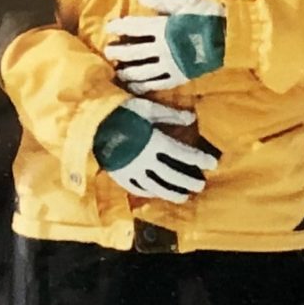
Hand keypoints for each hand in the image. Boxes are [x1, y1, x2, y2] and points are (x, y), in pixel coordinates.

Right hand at [91, 98, 220, 202]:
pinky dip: (151, 192)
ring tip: (185, 197)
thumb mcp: (148, 108)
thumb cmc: (121, 111)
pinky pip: (139, 188)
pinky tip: (158, 193)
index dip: (199, 159)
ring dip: (173, 192)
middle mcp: (146, 160)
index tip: (213, 163)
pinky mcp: (121, 176)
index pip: (183, 154)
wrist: (91, 124)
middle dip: (189, 181)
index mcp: (155, 142)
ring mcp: (133, 171)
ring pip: (157, 187)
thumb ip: (170, 115)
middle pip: (173, 175)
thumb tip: (192, 119)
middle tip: (201, 185)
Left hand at [102, 0, 227, 94]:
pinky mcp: (178, 76)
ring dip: (127, 71)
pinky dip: (143, 85)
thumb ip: (162, 0)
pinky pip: (157, 84)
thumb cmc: (208, 16)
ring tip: (119, 71)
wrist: (229, 39)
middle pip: (133, 51)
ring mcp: (169, 64)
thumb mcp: (186, 2)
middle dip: (118, 52)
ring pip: (141, 70)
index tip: (110, 28)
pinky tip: (135, 87)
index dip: (119, 27)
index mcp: (163, 27)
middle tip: (108, 52)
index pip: (134, 27)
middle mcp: (162, 48)